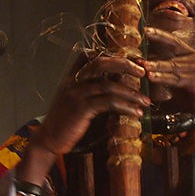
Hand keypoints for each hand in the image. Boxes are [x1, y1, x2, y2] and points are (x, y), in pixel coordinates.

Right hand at [30, 54, 149, 158]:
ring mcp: (76, 94)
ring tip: (145, 101)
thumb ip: (92, 91)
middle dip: (125, 65)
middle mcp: (73, 81)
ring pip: (108, 85)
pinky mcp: (80, 109)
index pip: (91, 56)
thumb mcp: (76, 101)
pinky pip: (108, 103)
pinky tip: (136, 113)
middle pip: (101, 63)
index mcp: (72, 77)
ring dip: (131, 93)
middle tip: (143, 72)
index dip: (112, 55)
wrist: (48, 140)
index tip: (131, 61)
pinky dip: (125, 107)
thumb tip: (117, 87)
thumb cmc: (66, 122)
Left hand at [140, 27, 194, 173]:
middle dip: (154, 45)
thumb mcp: (179, 87)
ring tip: (140, 64)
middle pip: (172, 49)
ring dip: (155, 65)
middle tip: (137, 42)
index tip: (145, 29)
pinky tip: (151, 77)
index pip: (174, 42)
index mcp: (193, 56)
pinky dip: (163, 78)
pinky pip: (177, 78)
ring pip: (172, 65)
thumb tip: (147, 82)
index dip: (159, 35)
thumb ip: (166, 81)